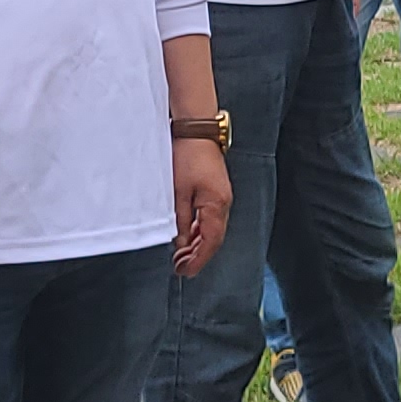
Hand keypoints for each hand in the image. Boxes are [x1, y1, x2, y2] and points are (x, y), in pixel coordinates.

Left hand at [171, 136, 230, 276]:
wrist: (196, 130)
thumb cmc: (188, 155)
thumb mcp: (177, 191)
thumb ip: (180, 220)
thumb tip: (181, 242)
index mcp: (216, 205)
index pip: (210, 242)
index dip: (198, 260)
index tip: (185, 272)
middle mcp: (223, 203)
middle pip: (214, 238)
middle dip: (198, 255)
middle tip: (180, 267)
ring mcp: (221, 197)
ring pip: (212, 229)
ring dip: (198, 244)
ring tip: (181, 255)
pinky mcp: (216, 191)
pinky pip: (210, 218)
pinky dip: (200, 230)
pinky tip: (188, 234)